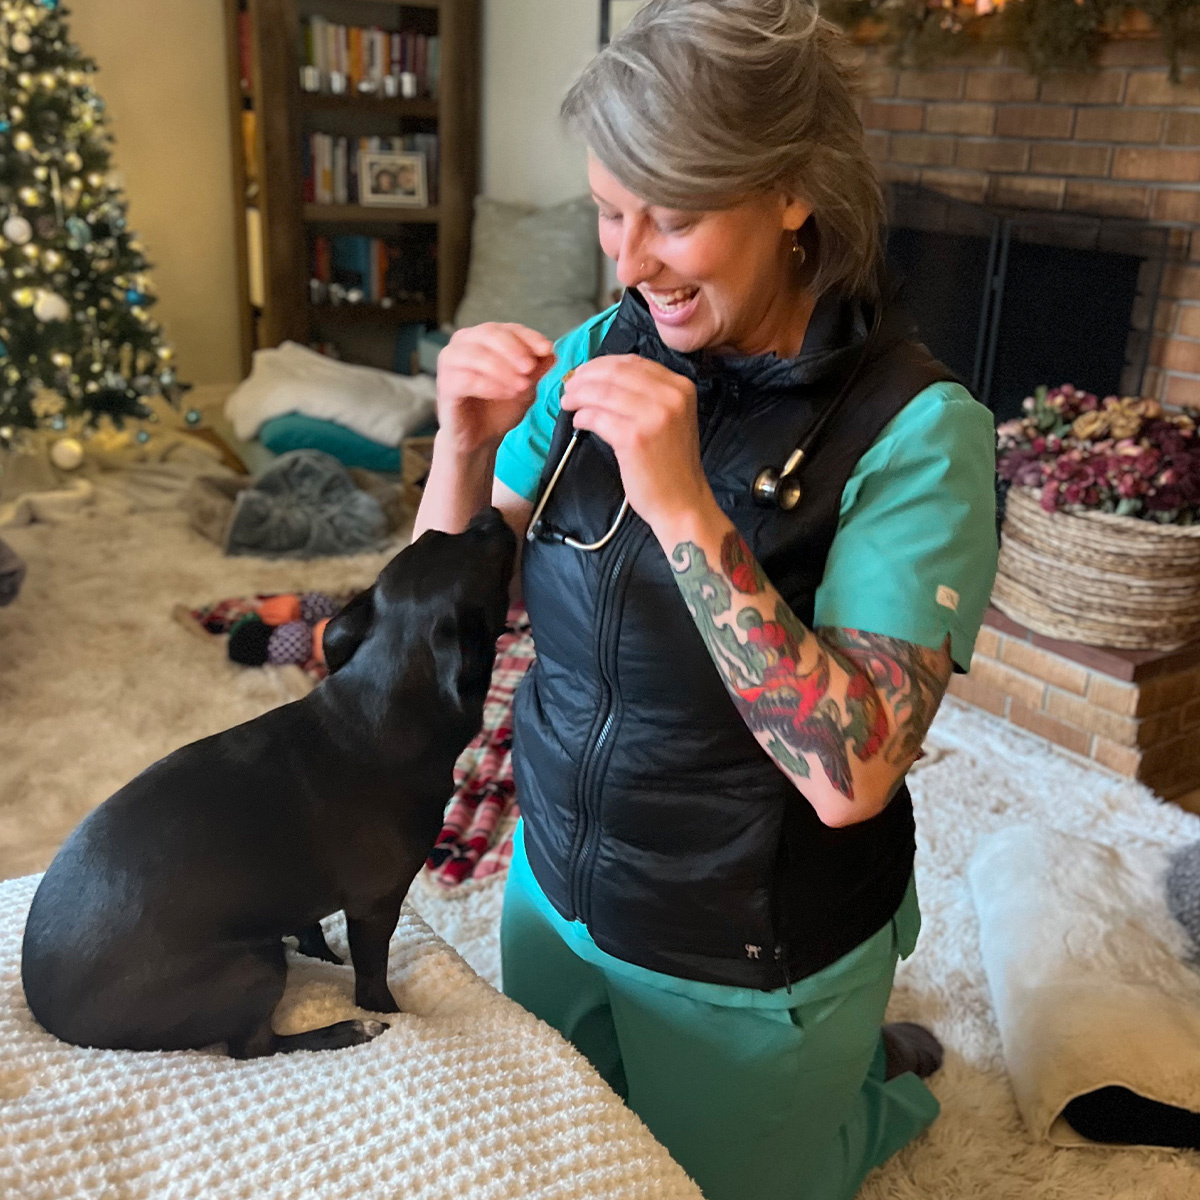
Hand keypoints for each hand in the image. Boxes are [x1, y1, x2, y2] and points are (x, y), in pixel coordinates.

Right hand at [436, 323, 555, 456]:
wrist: (480, 438)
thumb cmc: (499, 408)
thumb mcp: (525, 386)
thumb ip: (536, 369)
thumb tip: (551, 352)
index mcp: (482, 337)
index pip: (507, 329)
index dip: (528, 337)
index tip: (547, 349)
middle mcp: (463, 343)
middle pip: (489, 334)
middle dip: (514, 350)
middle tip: (531, 368)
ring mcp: (450, 362)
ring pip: (477, 355)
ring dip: (503, 369)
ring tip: (523, 386)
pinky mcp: (445, 384)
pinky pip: (467, 379)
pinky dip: (491, 386)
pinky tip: (508, 394)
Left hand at [560, 355, 715, 535]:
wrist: (682, 502)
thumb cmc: (670, 463)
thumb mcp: (670, 418)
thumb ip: (646, 394)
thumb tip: (601, 375)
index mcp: (680, 387)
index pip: (632, 362)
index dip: (601, 364)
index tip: (583, 373)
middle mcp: (670, 396)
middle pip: (615, 373)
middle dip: (585, 377)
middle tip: (568, 387)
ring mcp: (653, 416)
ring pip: (602, 392)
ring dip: (578, 395)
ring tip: (567, 403)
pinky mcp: (634, 438)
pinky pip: (597, 417)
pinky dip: (582, 417)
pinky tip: (578, 422)